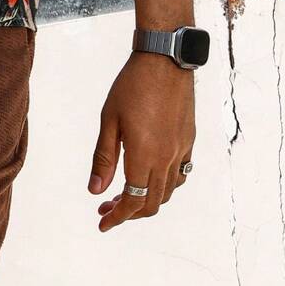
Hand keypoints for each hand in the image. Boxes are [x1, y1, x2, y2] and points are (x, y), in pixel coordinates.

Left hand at [88, 50, 195, 232]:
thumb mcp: (109, 121)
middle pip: (151, 202)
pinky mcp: (189, 141)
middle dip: (128, 213)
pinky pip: (180, 175)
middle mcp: (167, 159)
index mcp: (144, 156)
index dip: (117, 217)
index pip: (132, 201)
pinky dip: (165, 186)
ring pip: (167, 192)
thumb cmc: (131, 87)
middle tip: (106, 210)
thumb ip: (103, 158)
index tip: (102, 224)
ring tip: (124, 195)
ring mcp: (181, 151)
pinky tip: (149, 178)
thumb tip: (95, 191)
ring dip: (146, 201)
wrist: (165, 61)